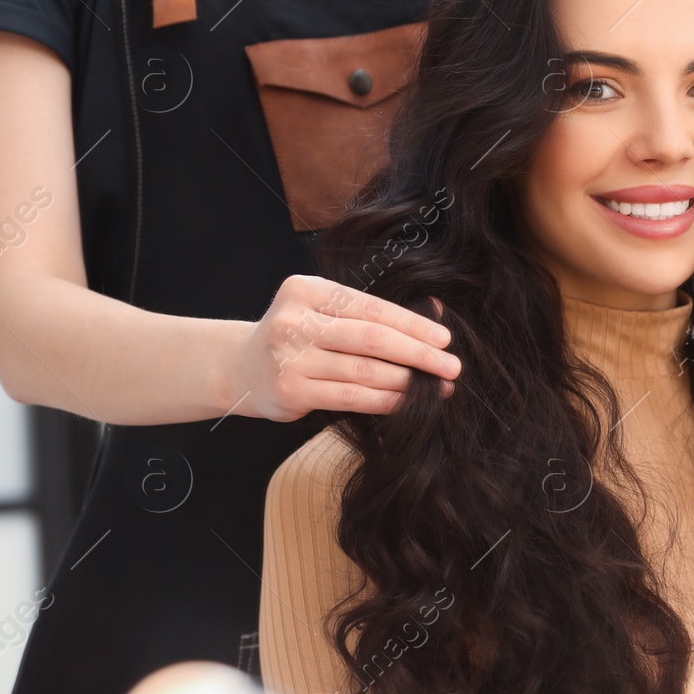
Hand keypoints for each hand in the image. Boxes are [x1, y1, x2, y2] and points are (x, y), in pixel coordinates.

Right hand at [224, 275, 459, 420]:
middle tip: (452, 366)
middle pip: (372, 339)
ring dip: (407, 381)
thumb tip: (437, 311)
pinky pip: (350, 397)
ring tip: (436, 387)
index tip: (444, 339)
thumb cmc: (299, 335)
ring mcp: (289, 357)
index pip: (372, 308)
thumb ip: (372, 311)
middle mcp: (295, 321)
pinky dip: (385, 400)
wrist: (241, 368)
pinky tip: (407, 402)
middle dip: (418, 354)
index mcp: (307, 290)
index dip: (413, 324)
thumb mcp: (326, 310)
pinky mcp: (290, 390)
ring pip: (364, 371)